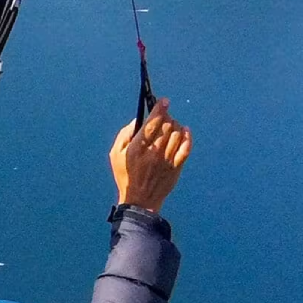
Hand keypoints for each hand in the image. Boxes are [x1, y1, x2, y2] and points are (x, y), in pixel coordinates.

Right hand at [110, 99, 192, 214]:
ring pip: (177, 133)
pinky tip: (185, 131)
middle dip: (167, 116)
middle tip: (164, 116)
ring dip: (175, 125)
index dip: (159, 108)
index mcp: (137, 148)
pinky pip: (186, 147)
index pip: (152, 123)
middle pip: (167, 125)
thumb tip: (137, 121)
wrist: (140, 201)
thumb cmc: (126, 176)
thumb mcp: (115, 156)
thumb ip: (124, 135)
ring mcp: (167, 160)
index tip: (164, 101)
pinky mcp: (176, 167)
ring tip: (170, 126)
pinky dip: (187, 136)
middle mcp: (153, 152)